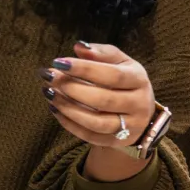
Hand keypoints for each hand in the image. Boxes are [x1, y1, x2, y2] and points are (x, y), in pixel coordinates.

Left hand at [41, 42, 156, 178]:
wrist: (139, 112)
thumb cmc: (124, 80)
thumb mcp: (119, 62)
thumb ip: (101, 53)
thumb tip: (79, 47)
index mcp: (139, 80)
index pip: (112, 75)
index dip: (84, 69)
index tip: (59, 62)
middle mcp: (139, 105)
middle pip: (103, 100)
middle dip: (72, 88)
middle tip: (49, 78)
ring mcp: (130, 127)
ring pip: (96, 122)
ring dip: (68, 108)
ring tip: (49, 93)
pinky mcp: (117, 142)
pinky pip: (90, 136)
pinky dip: (69, 124)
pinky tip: (55, 109)